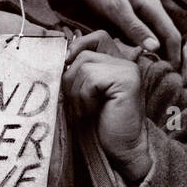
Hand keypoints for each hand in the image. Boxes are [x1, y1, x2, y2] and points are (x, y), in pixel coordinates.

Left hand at [52, 0, 181, 65]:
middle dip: (166, 58)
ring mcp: (140, 13)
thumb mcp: (116, 8)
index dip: (175, 56)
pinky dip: (140, 47)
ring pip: (153, 37)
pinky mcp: (128, 17)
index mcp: (153, 8)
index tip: (172, 76)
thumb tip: (156, 47)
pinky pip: (140, 35)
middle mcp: (150, 11)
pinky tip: (134, 59)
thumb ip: (135, 27)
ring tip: (149, 73)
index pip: (172, 36)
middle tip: (161, 79)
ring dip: (153, 54)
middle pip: (165, 38)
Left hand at [64, 35, 152, 184]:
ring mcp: (128, 70)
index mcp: (117, 62)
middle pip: (82, 55)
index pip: (96, 38)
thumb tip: (57, 56)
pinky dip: (84, 98)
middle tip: (76, 103)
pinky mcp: (128, 81)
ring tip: (85, 110)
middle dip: (70, 80)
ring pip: (83, 67)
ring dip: (76, 93)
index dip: (77, 47)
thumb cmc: (100, 123)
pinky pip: (91, 79)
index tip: (66, 66)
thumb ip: (77, 72)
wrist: (123, 149)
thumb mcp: (84, 92)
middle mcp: (126, 62)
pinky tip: (92, 111)